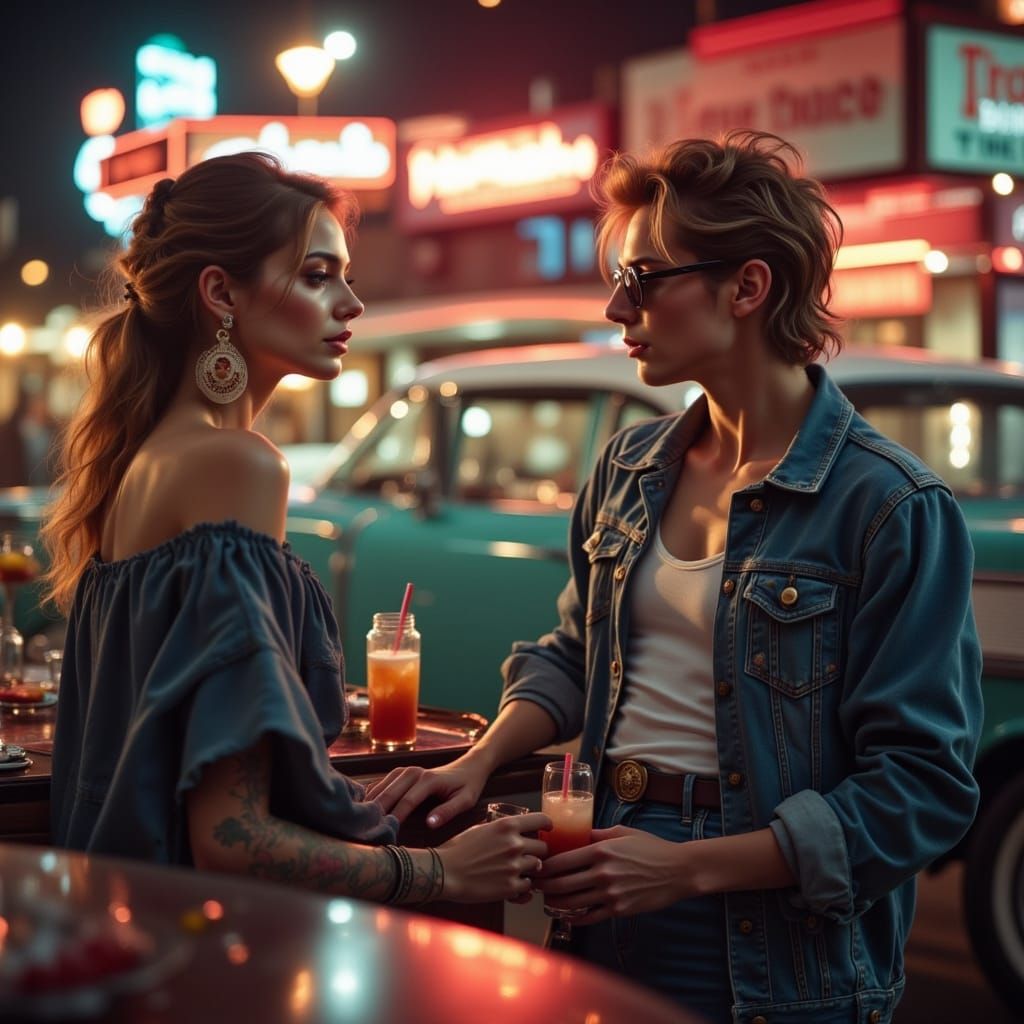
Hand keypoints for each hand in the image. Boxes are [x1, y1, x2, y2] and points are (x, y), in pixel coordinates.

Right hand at [364, 758, 488, 827]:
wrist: (469, 765)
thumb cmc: (468, 785)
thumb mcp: (466, 800)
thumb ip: (447, 811)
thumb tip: (429, 824)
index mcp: (429, 780)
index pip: (406, 802)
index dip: (394, 819)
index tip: (384, 836)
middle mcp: (414, 772)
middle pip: (389, 793)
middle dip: (377, 812)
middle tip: (364, 832)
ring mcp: (405, 770)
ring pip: (382, 786)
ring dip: (371, 803)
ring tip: (360, 823)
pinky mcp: (401, 772)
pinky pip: (382, 782)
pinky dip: (372, 794)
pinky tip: (363, 808)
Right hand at [438, 812, 550, 902]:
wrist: (444, 872)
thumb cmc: (457, 849)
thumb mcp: (480, 829)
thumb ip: (500, 830)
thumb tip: (513, 830)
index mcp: (507, 826)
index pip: (541, 820)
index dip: (547, 826)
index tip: (548, 830)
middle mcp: (514, 844)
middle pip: (543, 848)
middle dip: (537, 852)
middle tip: (528, 857)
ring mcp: (514, 867)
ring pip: (537, 867)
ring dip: (530, 870)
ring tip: (516, 872)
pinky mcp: (510, 887)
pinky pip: (528, 888)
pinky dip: (522, 888)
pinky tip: (511, 886)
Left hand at [533, 825, 694, 923]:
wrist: (678, 870)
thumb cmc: (651, 848)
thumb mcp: (622, 833)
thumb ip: (597, 835)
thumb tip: (577, 834)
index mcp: (600, 851)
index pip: (562, 861)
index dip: (544, 866)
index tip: (537, 867)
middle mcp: (602, 873)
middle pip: (561, 884)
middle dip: (544, 886)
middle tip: (536, 885)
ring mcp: (610, 894)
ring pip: (572, 902)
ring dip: (555, 902)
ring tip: (548, 899)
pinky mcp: (619, 909)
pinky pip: (590, 916)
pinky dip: (575, 917)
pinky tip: (568, 915)